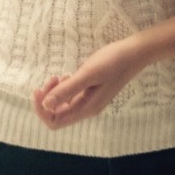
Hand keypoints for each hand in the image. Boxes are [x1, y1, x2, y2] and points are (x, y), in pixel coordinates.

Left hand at [33, 39, 147, 129]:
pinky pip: (70, 96)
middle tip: (51, 79)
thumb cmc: (113, 61)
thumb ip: (67, 90)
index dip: (42, 109)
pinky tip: (68, 75)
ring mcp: (90, 100)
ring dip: (55, 92)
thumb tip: (45, 105)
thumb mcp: (88, 74)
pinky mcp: (92, 91)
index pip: (55, 122)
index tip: (38, 90)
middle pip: (57, 114)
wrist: (135, 52)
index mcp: (87, 109)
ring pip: (63, 105)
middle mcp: (87, 108)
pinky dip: (64, 88)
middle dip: (48, 99)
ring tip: (59, 76)